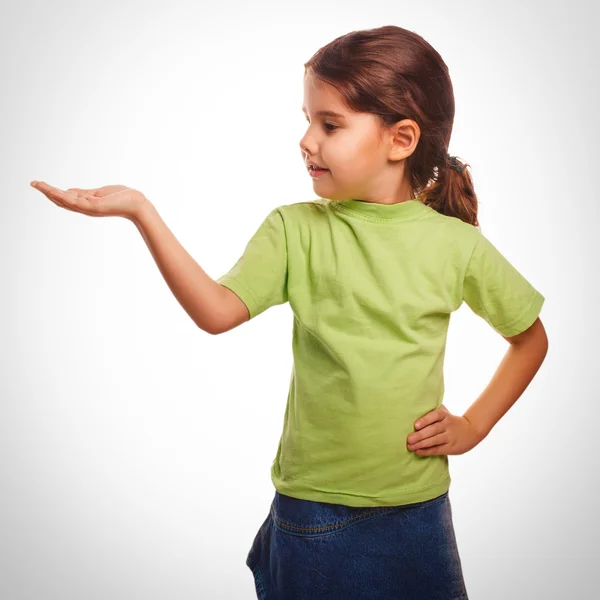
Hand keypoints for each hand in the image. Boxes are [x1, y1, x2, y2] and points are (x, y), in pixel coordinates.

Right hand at [30, 181, 147, 220]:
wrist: (137, 204)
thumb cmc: (122, 198)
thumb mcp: (99, 193)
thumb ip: (85, 193)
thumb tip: (70, 191)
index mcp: (86, 204)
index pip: (66, 198)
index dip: (52, 192)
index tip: (40, 184)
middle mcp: (85, 208)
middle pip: (61, 200)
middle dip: (46, 192)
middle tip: (33, 183)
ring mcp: (89, 208)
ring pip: (65, 201)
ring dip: (50, 193)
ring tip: (37, 184)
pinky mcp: (94, 207)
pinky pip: (75, 201)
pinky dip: (62, 196)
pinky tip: (53, 191)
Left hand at [406, 404, 483, 455]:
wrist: (472, 430)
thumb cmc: (451, 421)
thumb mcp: (445, 413)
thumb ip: (432, 411)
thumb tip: (413, 409)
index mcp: (444, 415)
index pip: (434, 416)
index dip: (425, 420)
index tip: (416, 425)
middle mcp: (448, 425)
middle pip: (433, 430)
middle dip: (420, 435)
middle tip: (409, 439)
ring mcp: (450, 437)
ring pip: (434, 441)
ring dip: (421, 444)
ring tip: (410, 446)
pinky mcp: (451, 447)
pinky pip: (437, 449)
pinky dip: (427, 451)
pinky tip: (418, 451)